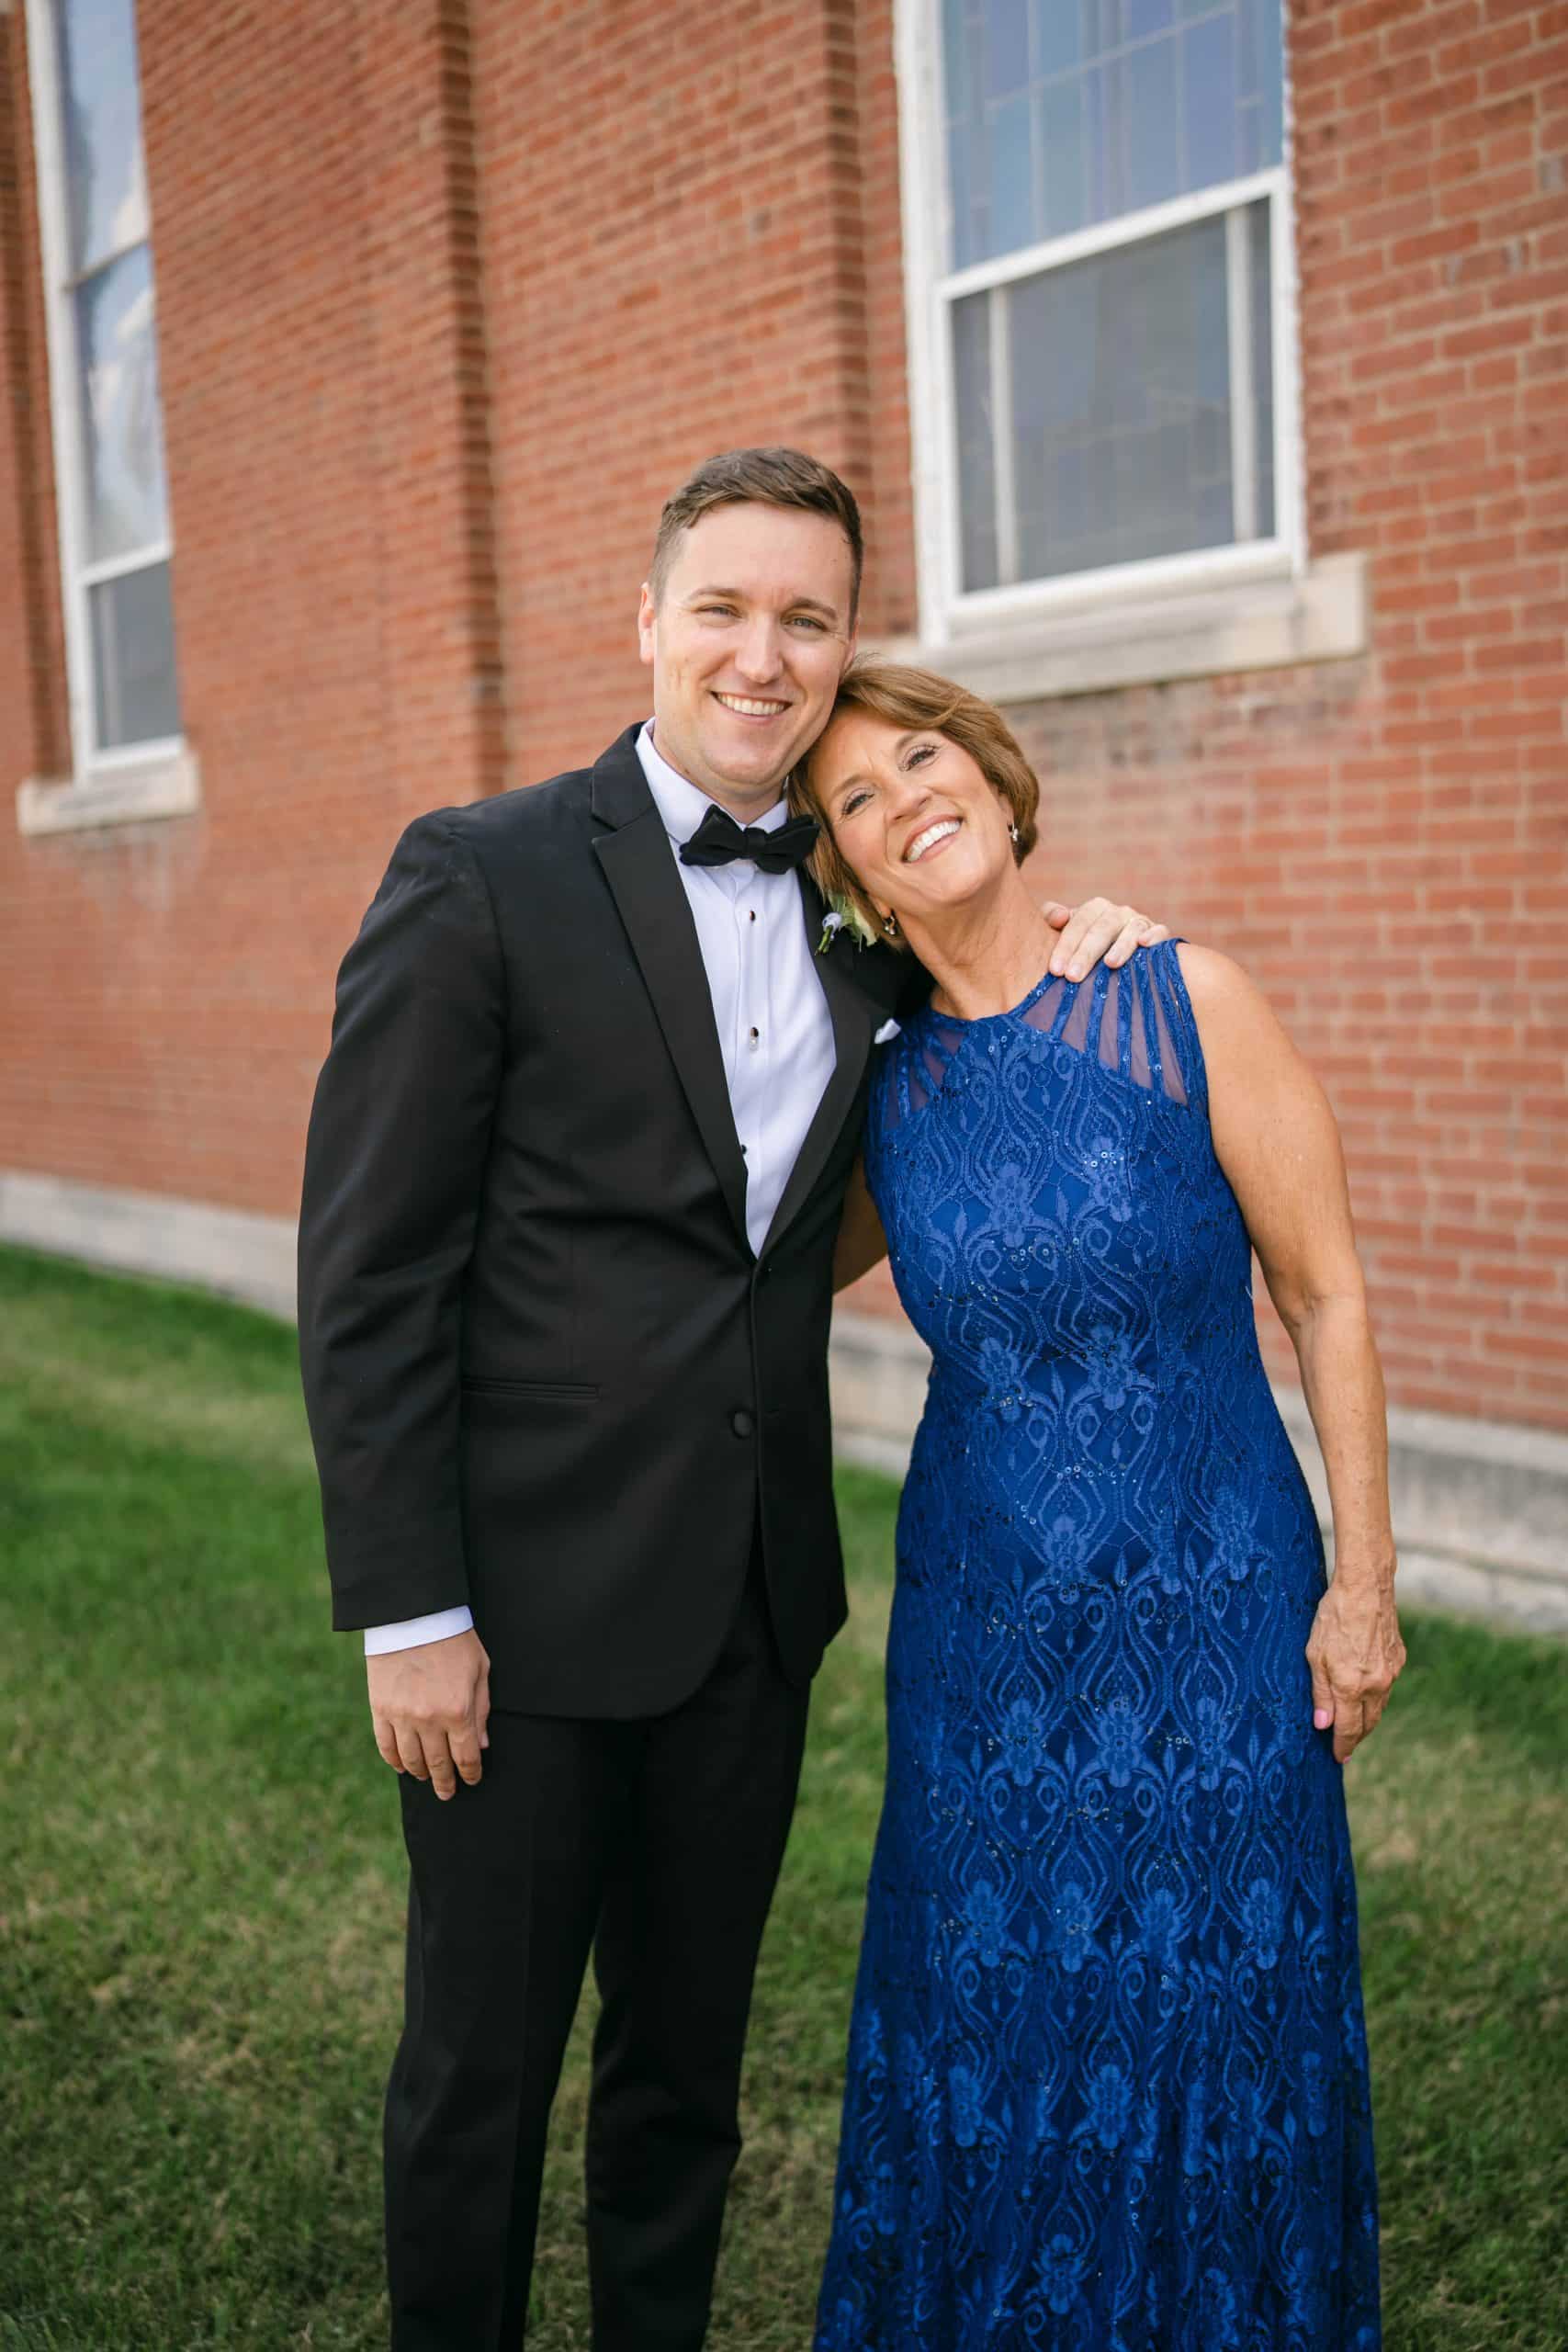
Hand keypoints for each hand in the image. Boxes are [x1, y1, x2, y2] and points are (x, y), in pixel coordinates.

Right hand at [368, 1628, 490, 1799]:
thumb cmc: (453, 1640)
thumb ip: (482, 1709)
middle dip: (445, 1783)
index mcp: (458, 1711)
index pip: (466, 1757)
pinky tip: (402, 1766)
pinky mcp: (380, 1709)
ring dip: (420, 1773)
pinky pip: (386, 1746)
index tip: (472, 1780)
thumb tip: (482, 1744)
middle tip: (447, 1793)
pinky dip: (394, 1761)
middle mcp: (429, 1720)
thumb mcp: (479, 1670)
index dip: (470, 1773)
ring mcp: (402, 1717)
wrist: (412, 1616)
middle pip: (438, 1765)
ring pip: (411, 1760)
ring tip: (426, 1778)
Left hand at [1044, 898, 1168, 980]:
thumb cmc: (1084, 944)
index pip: (1078, 923)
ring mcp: (1140, 922)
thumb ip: (1052, 919)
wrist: (1119, 950)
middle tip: (1073, 977)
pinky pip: (1160, 931)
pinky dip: (1155, 936)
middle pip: (1102, 929)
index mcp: (1095, 908)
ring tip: (1110, 964)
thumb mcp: (1066, 931)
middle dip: (1087, 953)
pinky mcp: (1159, 933)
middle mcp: (1118, 912)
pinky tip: (1145, 944)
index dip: (1066, 946)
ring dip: (1121, 946)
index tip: (1055, 970)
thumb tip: (1058, 917)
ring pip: (1131, 930)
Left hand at [1306, 1567, 1404, 1763]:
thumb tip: (1322, 1725)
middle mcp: (1376, 1685)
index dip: (1343, 1746)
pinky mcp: (1399, 1659)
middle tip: (1345, 1747)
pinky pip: (1387, 1686)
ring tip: (1355, 1725)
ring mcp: (1391, 1673)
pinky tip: (1366, 1693)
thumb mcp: (1315, 1655)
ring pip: (1380, 1706)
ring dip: (1367, 1718)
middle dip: (1356, 1737)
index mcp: (1352, 1686)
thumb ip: (1320, 1693)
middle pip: (1368, 1723)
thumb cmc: (1334, 1617)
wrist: (1366, 1588)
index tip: (1338, 1758)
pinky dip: (1376, 1695)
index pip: (1349, 1729)